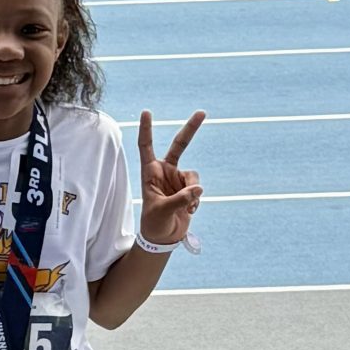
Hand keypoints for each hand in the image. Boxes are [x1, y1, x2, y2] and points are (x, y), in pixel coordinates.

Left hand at [136, 109, 204, 246]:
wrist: (163, 237)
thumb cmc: (154, 223)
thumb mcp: (162, 211)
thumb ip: (180, 199)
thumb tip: (198, 188)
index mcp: (149, 172)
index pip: (146, 146)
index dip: (147, 129)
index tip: (147, 112)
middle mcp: (164, 171)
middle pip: (179, 145)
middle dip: (191, 129)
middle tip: (202, 112)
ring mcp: (177, 179)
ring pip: (194, 176)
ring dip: (193, 192)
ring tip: (185, 207)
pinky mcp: (189, 188)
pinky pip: (198, 188)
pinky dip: (196, 200)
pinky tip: (189, 211)